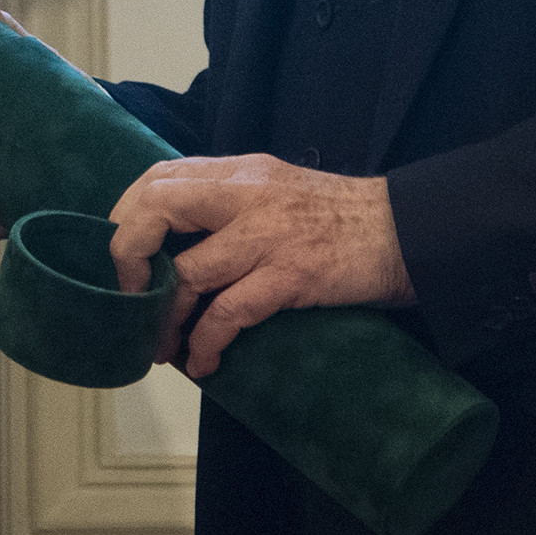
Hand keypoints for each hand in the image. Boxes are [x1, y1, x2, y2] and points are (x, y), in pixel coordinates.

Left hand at [107, 155, 415, 378]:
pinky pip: (230, 312)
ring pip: (189, 272)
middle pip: (157, 208)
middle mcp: (246, 194)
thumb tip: (175, 242)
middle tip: (132, 298)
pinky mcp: (292, 274)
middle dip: (129, 258)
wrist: (408, 230)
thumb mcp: (276, 189)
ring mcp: (268, 234)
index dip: (127, 220)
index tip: (127, 261)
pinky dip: (206, 343)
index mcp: (239, 173)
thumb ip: (229, 204)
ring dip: (165, 319)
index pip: (157, 178)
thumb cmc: (340, 217)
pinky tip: (205, 361)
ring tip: (162, 347)